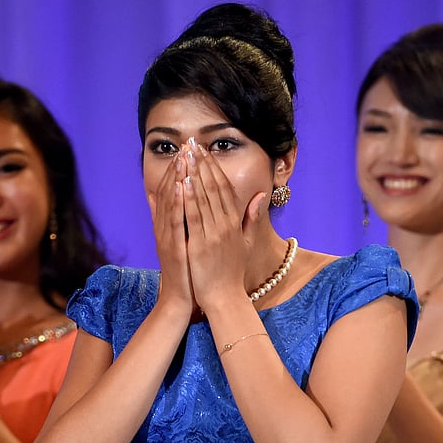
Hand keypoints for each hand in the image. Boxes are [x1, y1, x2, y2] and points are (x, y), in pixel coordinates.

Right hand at [147, 151, 195, 316]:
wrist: (180, 298)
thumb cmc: (184, 269)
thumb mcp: (177, 240)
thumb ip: (171, 219)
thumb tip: (162, 198)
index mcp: (168, 223)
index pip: (172, 190)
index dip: (178, 169)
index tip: (187, 150)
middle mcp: (164, 226)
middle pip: (170, 191)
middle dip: (178, 167)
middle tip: (186, 145)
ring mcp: (167, 235)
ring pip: (171, 201)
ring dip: (177, 178)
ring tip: (184, 157)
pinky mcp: (172, 246)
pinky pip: (176, 220)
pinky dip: (178, 202)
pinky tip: (184, 186)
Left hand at [182, 140, 266, 310]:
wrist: (225, 298)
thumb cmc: (233, 272)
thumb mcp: (247, 242)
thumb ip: (252, 217)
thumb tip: (261, 195)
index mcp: (235, 223)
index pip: (225, 188)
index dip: (215, 168)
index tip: (205, 152)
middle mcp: (226, 225)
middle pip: (214, 188)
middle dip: (203, 164)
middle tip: (193, 144)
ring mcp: (213, 234)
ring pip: (203, 198)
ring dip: (194, 174)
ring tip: (186, 155)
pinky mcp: (200, 244)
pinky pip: (193, 217)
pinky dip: (187, 198)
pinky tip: (181, 182)